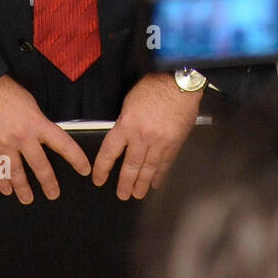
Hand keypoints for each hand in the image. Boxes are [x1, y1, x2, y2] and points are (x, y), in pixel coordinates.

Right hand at [0, 74, 89, 202]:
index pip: (63, 145)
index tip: (84, 169)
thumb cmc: (5, 92)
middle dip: (49, 183)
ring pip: (18, 175)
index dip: (76, 159)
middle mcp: (23, 137)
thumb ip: (38, 123)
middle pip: (41, 167)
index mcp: (37, 123)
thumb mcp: (31, 105)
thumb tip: (43, 137)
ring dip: (24, 189)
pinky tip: (7, 190)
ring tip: (28, 198)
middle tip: (53, 194)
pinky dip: (2, 183)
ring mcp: (5, 146)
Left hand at [91, 73, 201, 199]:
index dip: (102, 169)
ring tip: (138, 194)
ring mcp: (160, 142)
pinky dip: (160, 174)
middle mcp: (142, 137)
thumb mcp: (129, 102)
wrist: (179, 83)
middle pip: (131, 166)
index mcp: (127, 125)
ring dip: (142, 184)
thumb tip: (122, 139)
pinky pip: (165, 163)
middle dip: (125, 183)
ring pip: (148, 168)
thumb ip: (124, 123)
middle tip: (122, 195)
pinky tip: (156, 182)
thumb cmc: (154, 86)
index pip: (109, 153)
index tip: (99, 179)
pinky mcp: (174, 143)